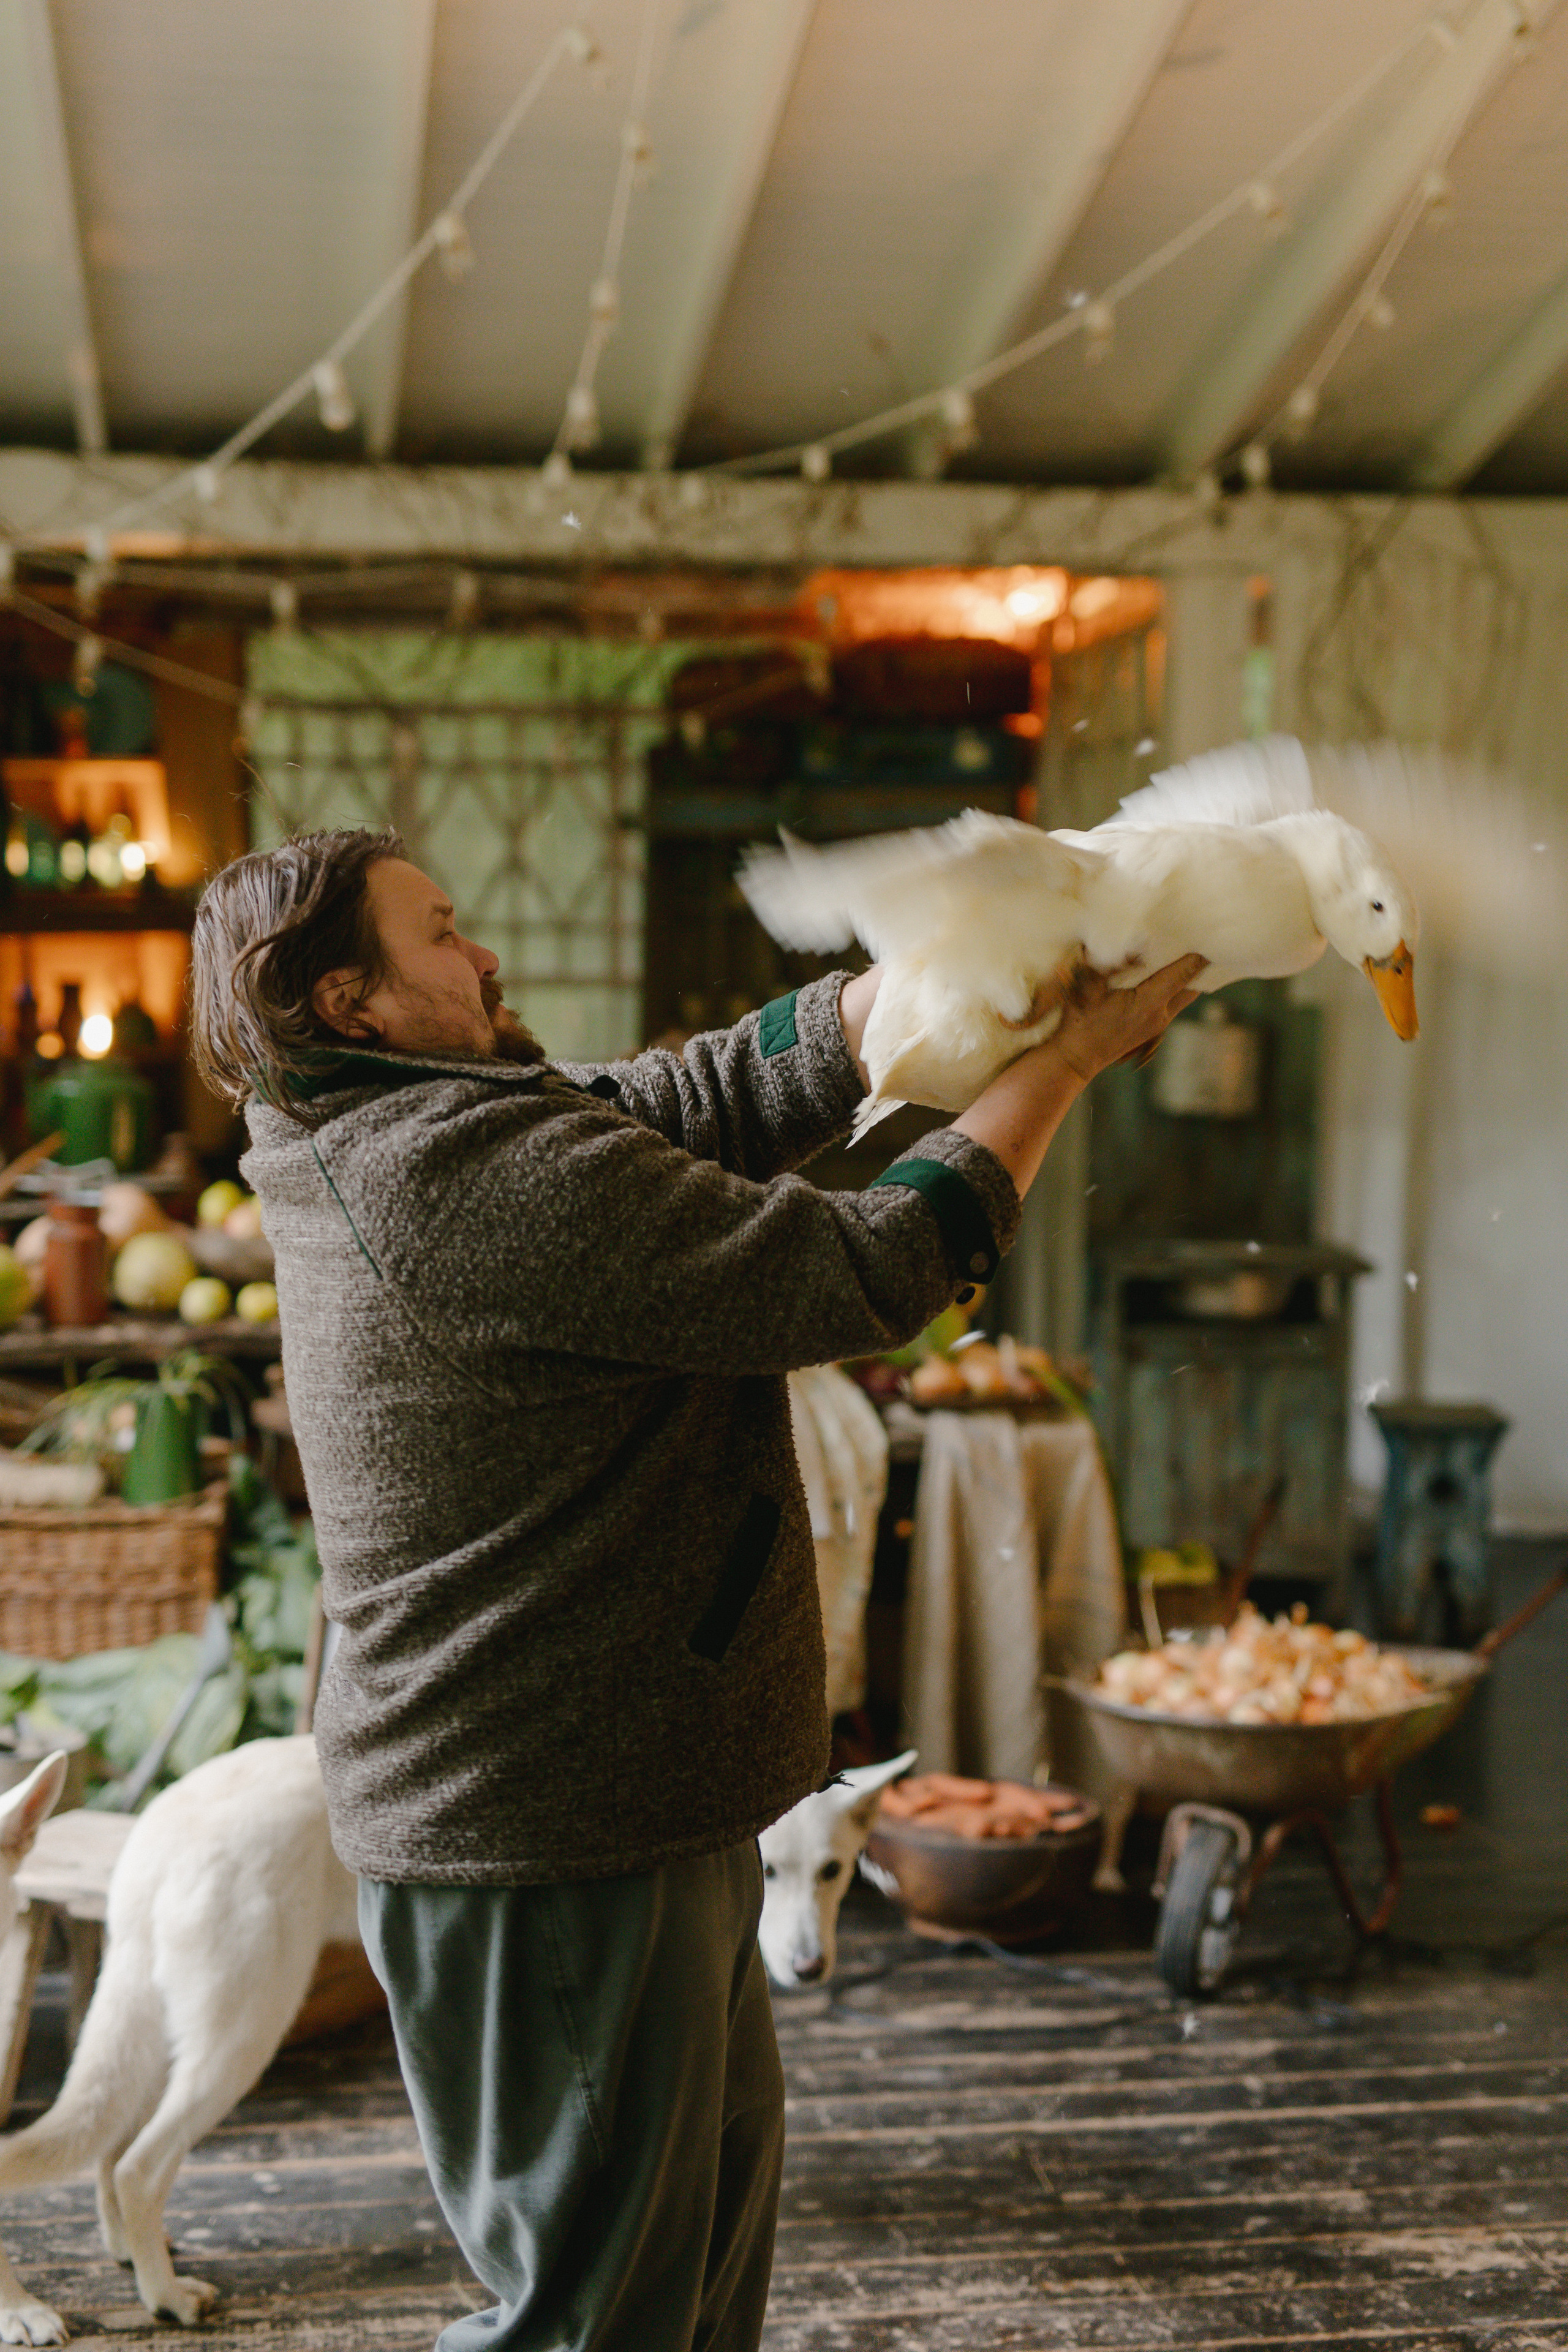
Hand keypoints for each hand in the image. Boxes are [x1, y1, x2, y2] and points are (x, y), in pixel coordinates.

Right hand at [1049, 954, 1206, 1085]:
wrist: (1077, 1057)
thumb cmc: (1080, 1022)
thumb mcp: (1088, 988)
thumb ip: (1105, 964)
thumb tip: (1120, 939)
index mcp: (1148, 1002)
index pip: (1183, 974)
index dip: (1198, 956)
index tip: (1207, 937)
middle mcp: (1160, 1015)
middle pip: (1193, 987)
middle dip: (1198, 966)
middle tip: (1198, 942)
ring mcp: (1158, 1025)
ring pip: (1185, 996)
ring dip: (1187, 978)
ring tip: (1185, 954)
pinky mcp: (1152, 1029)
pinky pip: (1173, 1003)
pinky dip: (1176, 987)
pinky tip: (1165, 974)